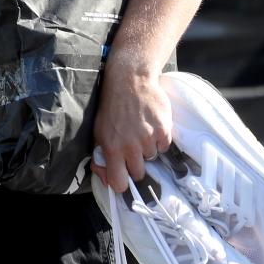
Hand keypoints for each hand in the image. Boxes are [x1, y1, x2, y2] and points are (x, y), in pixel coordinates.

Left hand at [91, 64, 171, 193]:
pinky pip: (164, 146)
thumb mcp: (99, 130)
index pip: (119, 183)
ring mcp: (148, 138)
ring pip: (152, 157)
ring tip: (141, 131)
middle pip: (139, 174)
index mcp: (112, 148)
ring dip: (147, 148)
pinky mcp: (164, 130)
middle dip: (136, 165)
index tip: (123, 177)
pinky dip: (159, 139)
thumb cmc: (112, 107)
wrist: (130, 80)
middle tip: (133, 149)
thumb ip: (100, 156)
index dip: (121, 183)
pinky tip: (151, 125)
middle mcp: (130, 146)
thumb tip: (105, 177)